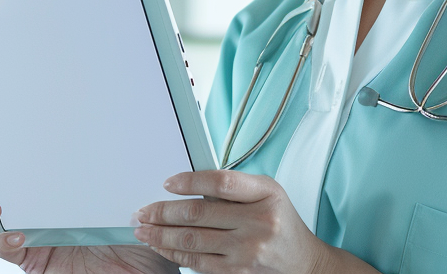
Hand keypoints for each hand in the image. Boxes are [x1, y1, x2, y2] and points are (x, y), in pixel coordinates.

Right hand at [0, 173, 175, 273]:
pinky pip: (4, 252)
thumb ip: (118, 164)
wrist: (150, 271)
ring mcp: (30, 238)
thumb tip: (116, 123)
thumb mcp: (129, 190)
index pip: (14, 168)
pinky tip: (16, 235)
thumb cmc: (141, 229)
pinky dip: (3, 242)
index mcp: (52, 189)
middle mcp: (35, 212)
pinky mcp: (34, 262)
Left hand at [132, 171, 337, 273]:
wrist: (304, 264)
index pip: (220, 183)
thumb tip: (190, 184)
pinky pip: (197, 262)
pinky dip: (174, 253)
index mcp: (266, 194)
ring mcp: (247, 251)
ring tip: (143, 229)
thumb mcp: (269, 193)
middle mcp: (258, 222)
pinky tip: (161, 246)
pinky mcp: (237, 273)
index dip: (189, 181)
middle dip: (162, 212)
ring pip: (192, 240)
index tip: (167, 183)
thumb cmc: (282, 223)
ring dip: (160, 234)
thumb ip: (236, 187)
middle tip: (143, 211)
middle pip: (198, 214)